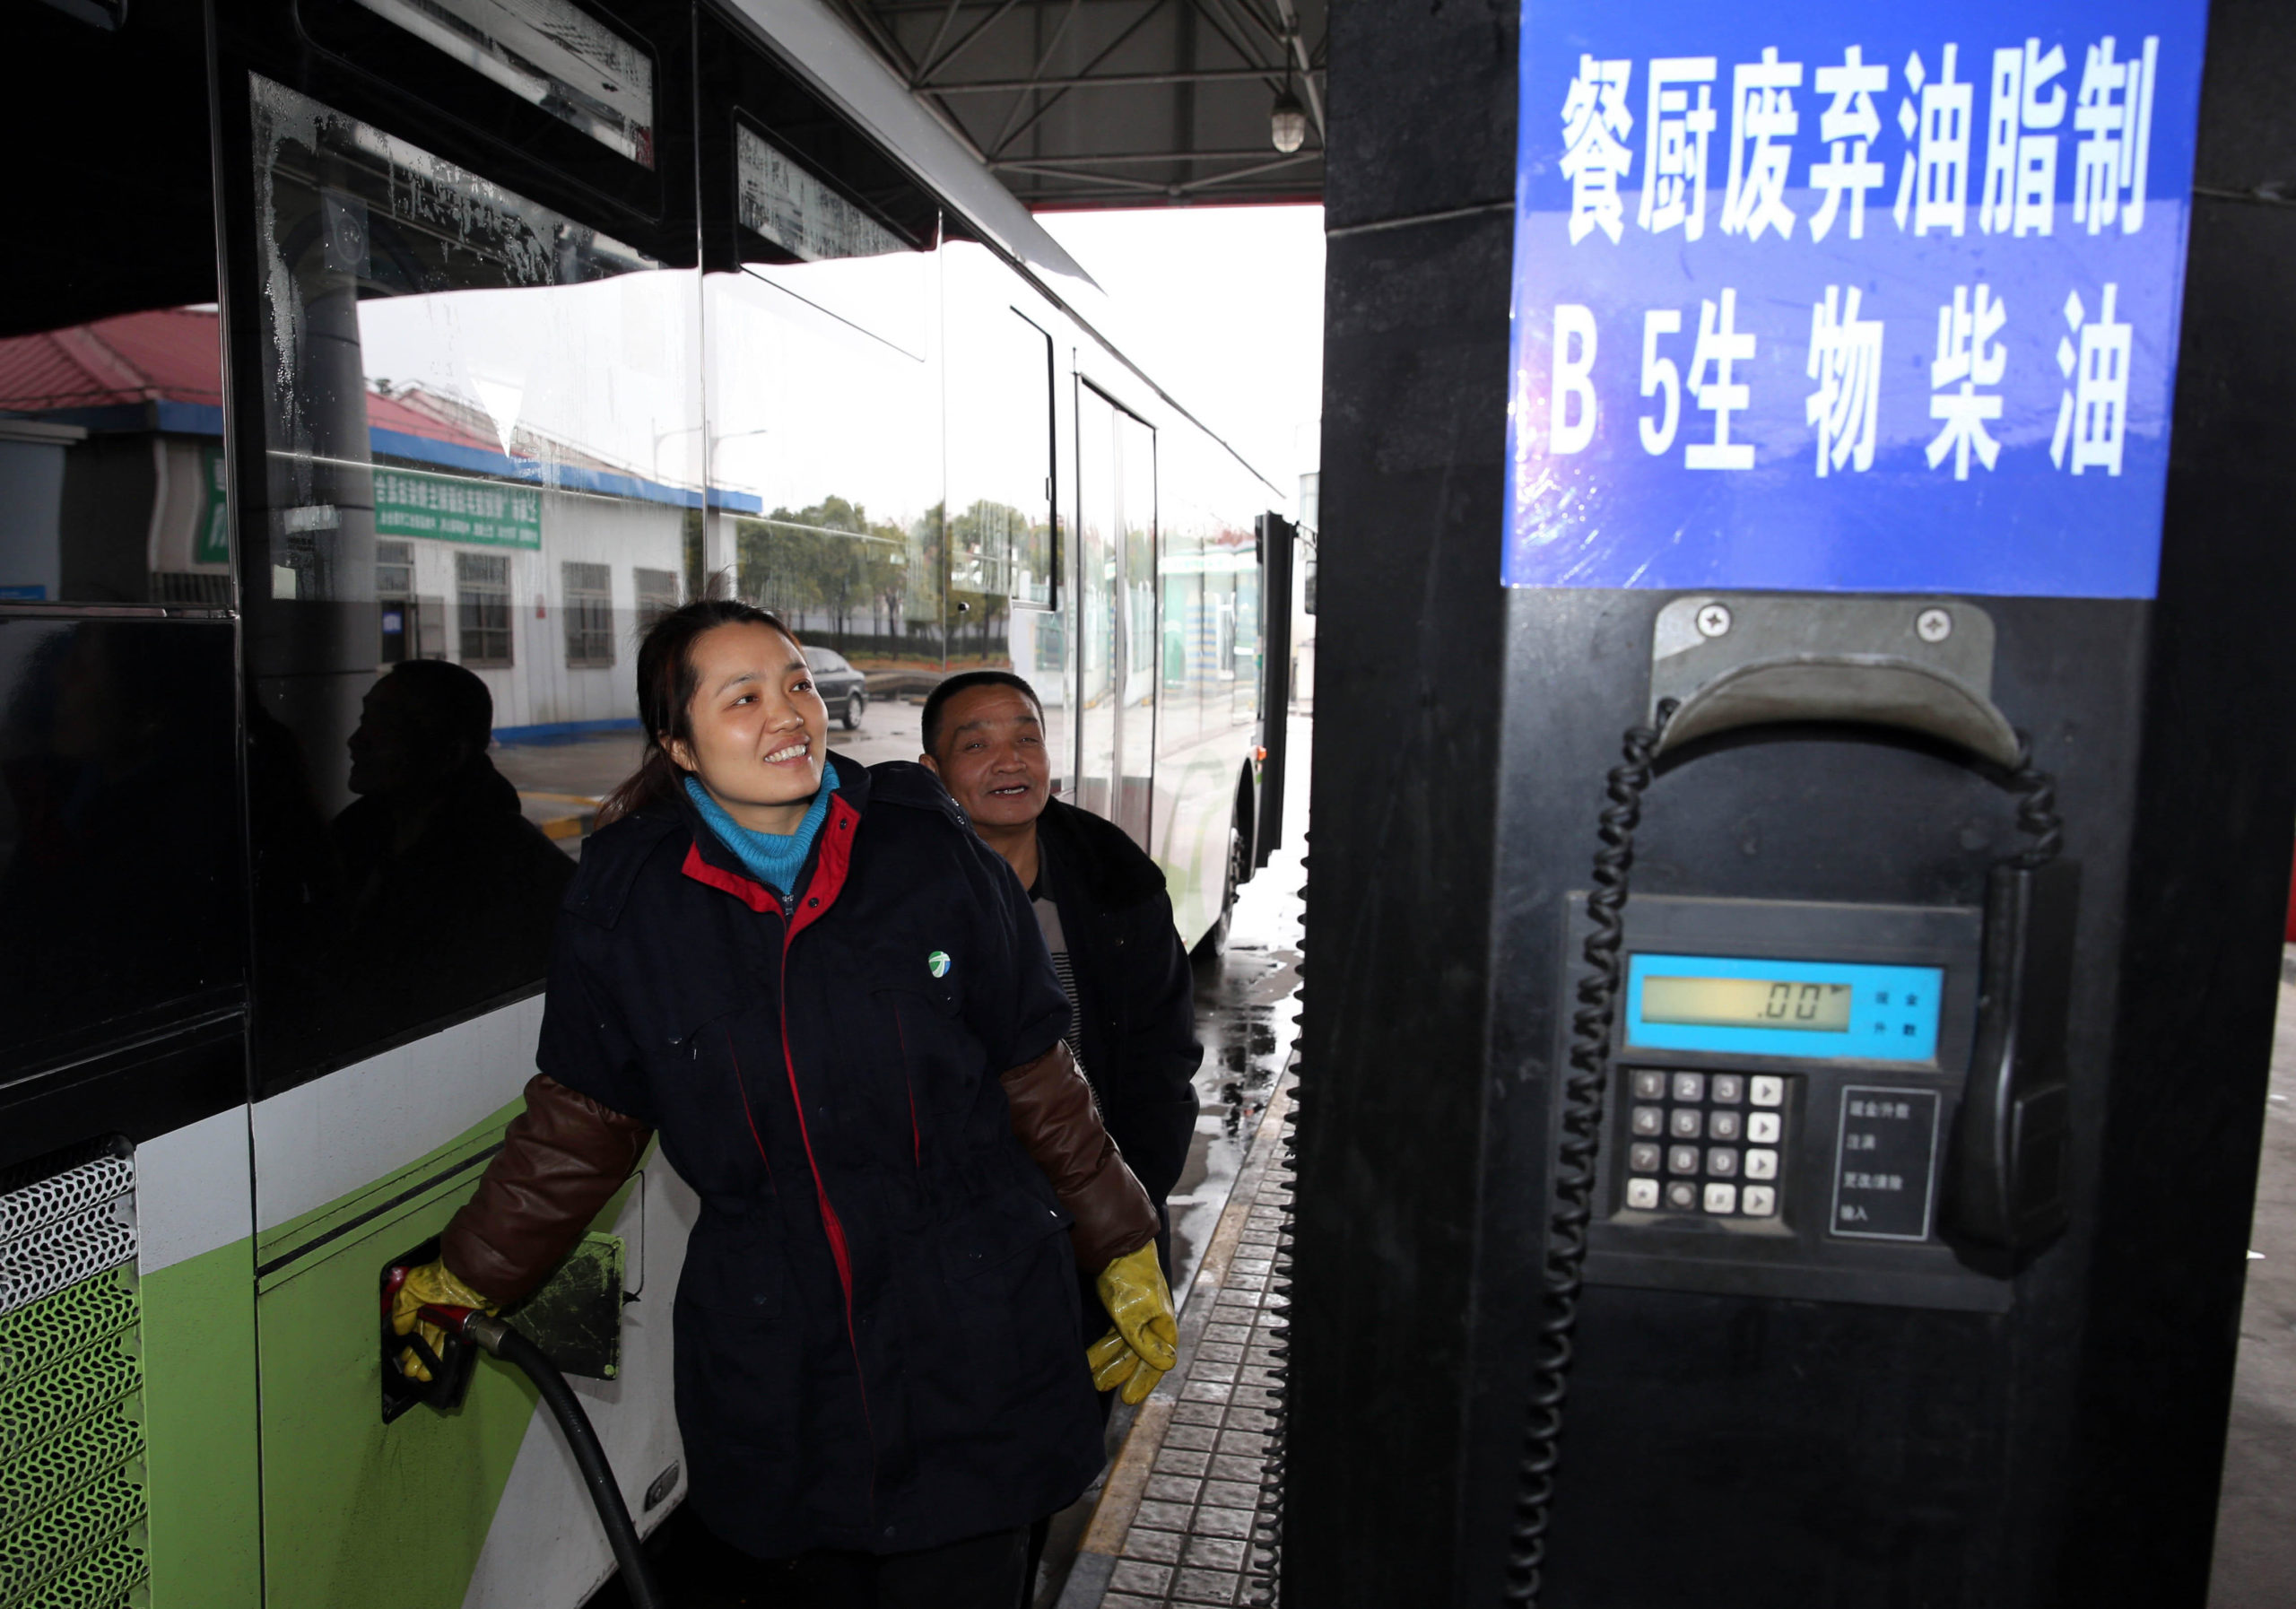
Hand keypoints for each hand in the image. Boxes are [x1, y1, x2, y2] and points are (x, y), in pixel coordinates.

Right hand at [388, 1259, 494, 1382]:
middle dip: (417, 1355)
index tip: (404, 1356)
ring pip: (438, 1343)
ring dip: (429, 1360)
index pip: (414, 1326)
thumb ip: (401, 1312)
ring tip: (420, 1374)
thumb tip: (400, 1330)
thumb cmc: (440, 1278)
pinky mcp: (465, 1325)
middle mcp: (438, 1310)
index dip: (409, 1342)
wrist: (470, 1278)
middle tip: (410, 1370)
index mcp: (423, 1300)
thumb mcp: (409, 1290)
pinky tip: (437, 1366)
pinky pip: (454, 1343)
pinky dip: (444, 1355)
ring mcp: (453, 1319)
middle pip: (425, 1337)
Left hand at [1089, 1242, 1177, 1404]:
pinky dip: (1103, 1347)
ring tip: (1090, 1376)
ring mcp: (1137, 1315)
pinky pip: (1115, 1335)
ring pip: (1123, 1346)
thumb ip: (1145, 1342)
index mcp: (1162, 1326)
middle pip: (1137, 1356)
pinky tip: (1091, 1358)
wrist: (1118, 1246)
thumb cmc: (1130, 1279)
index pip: (1156, 1362)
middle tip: (1100, 1387)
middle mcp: (1153, 1323)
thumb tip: (1168, 1364)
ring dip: (1107, 1361)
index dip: (1143, 1382)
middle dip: (1119, 1373)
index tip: (1128, 1400)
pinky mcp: (1123, 1308)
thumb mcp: (1132, 1315)